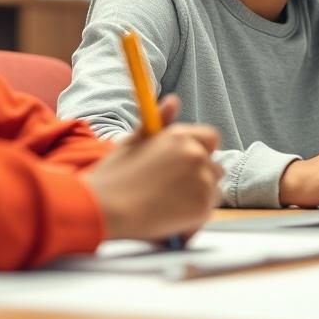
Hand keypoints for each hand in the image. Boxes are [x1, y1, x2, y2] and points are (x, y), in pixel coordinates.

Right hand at [82, 95, 222, 240]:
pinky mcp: (202, 207)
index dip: (201, 150)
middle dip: (200, 177)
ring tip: (169, 204)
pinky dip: (194, 216)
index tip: (186, 163)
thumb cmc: (114, 175)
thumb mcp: (134, 141)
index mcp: (179, 136)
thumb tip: (173, 100)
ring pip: (213, 190)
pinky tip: (170, 217)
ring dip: (198, 197)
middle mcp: (196, 155)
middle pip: (214, 167)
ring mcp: (202, 181)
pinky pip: (207, 211)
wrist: (104, 208)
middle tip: (172, 189)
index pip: (211, 139)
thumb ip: (160, 122)